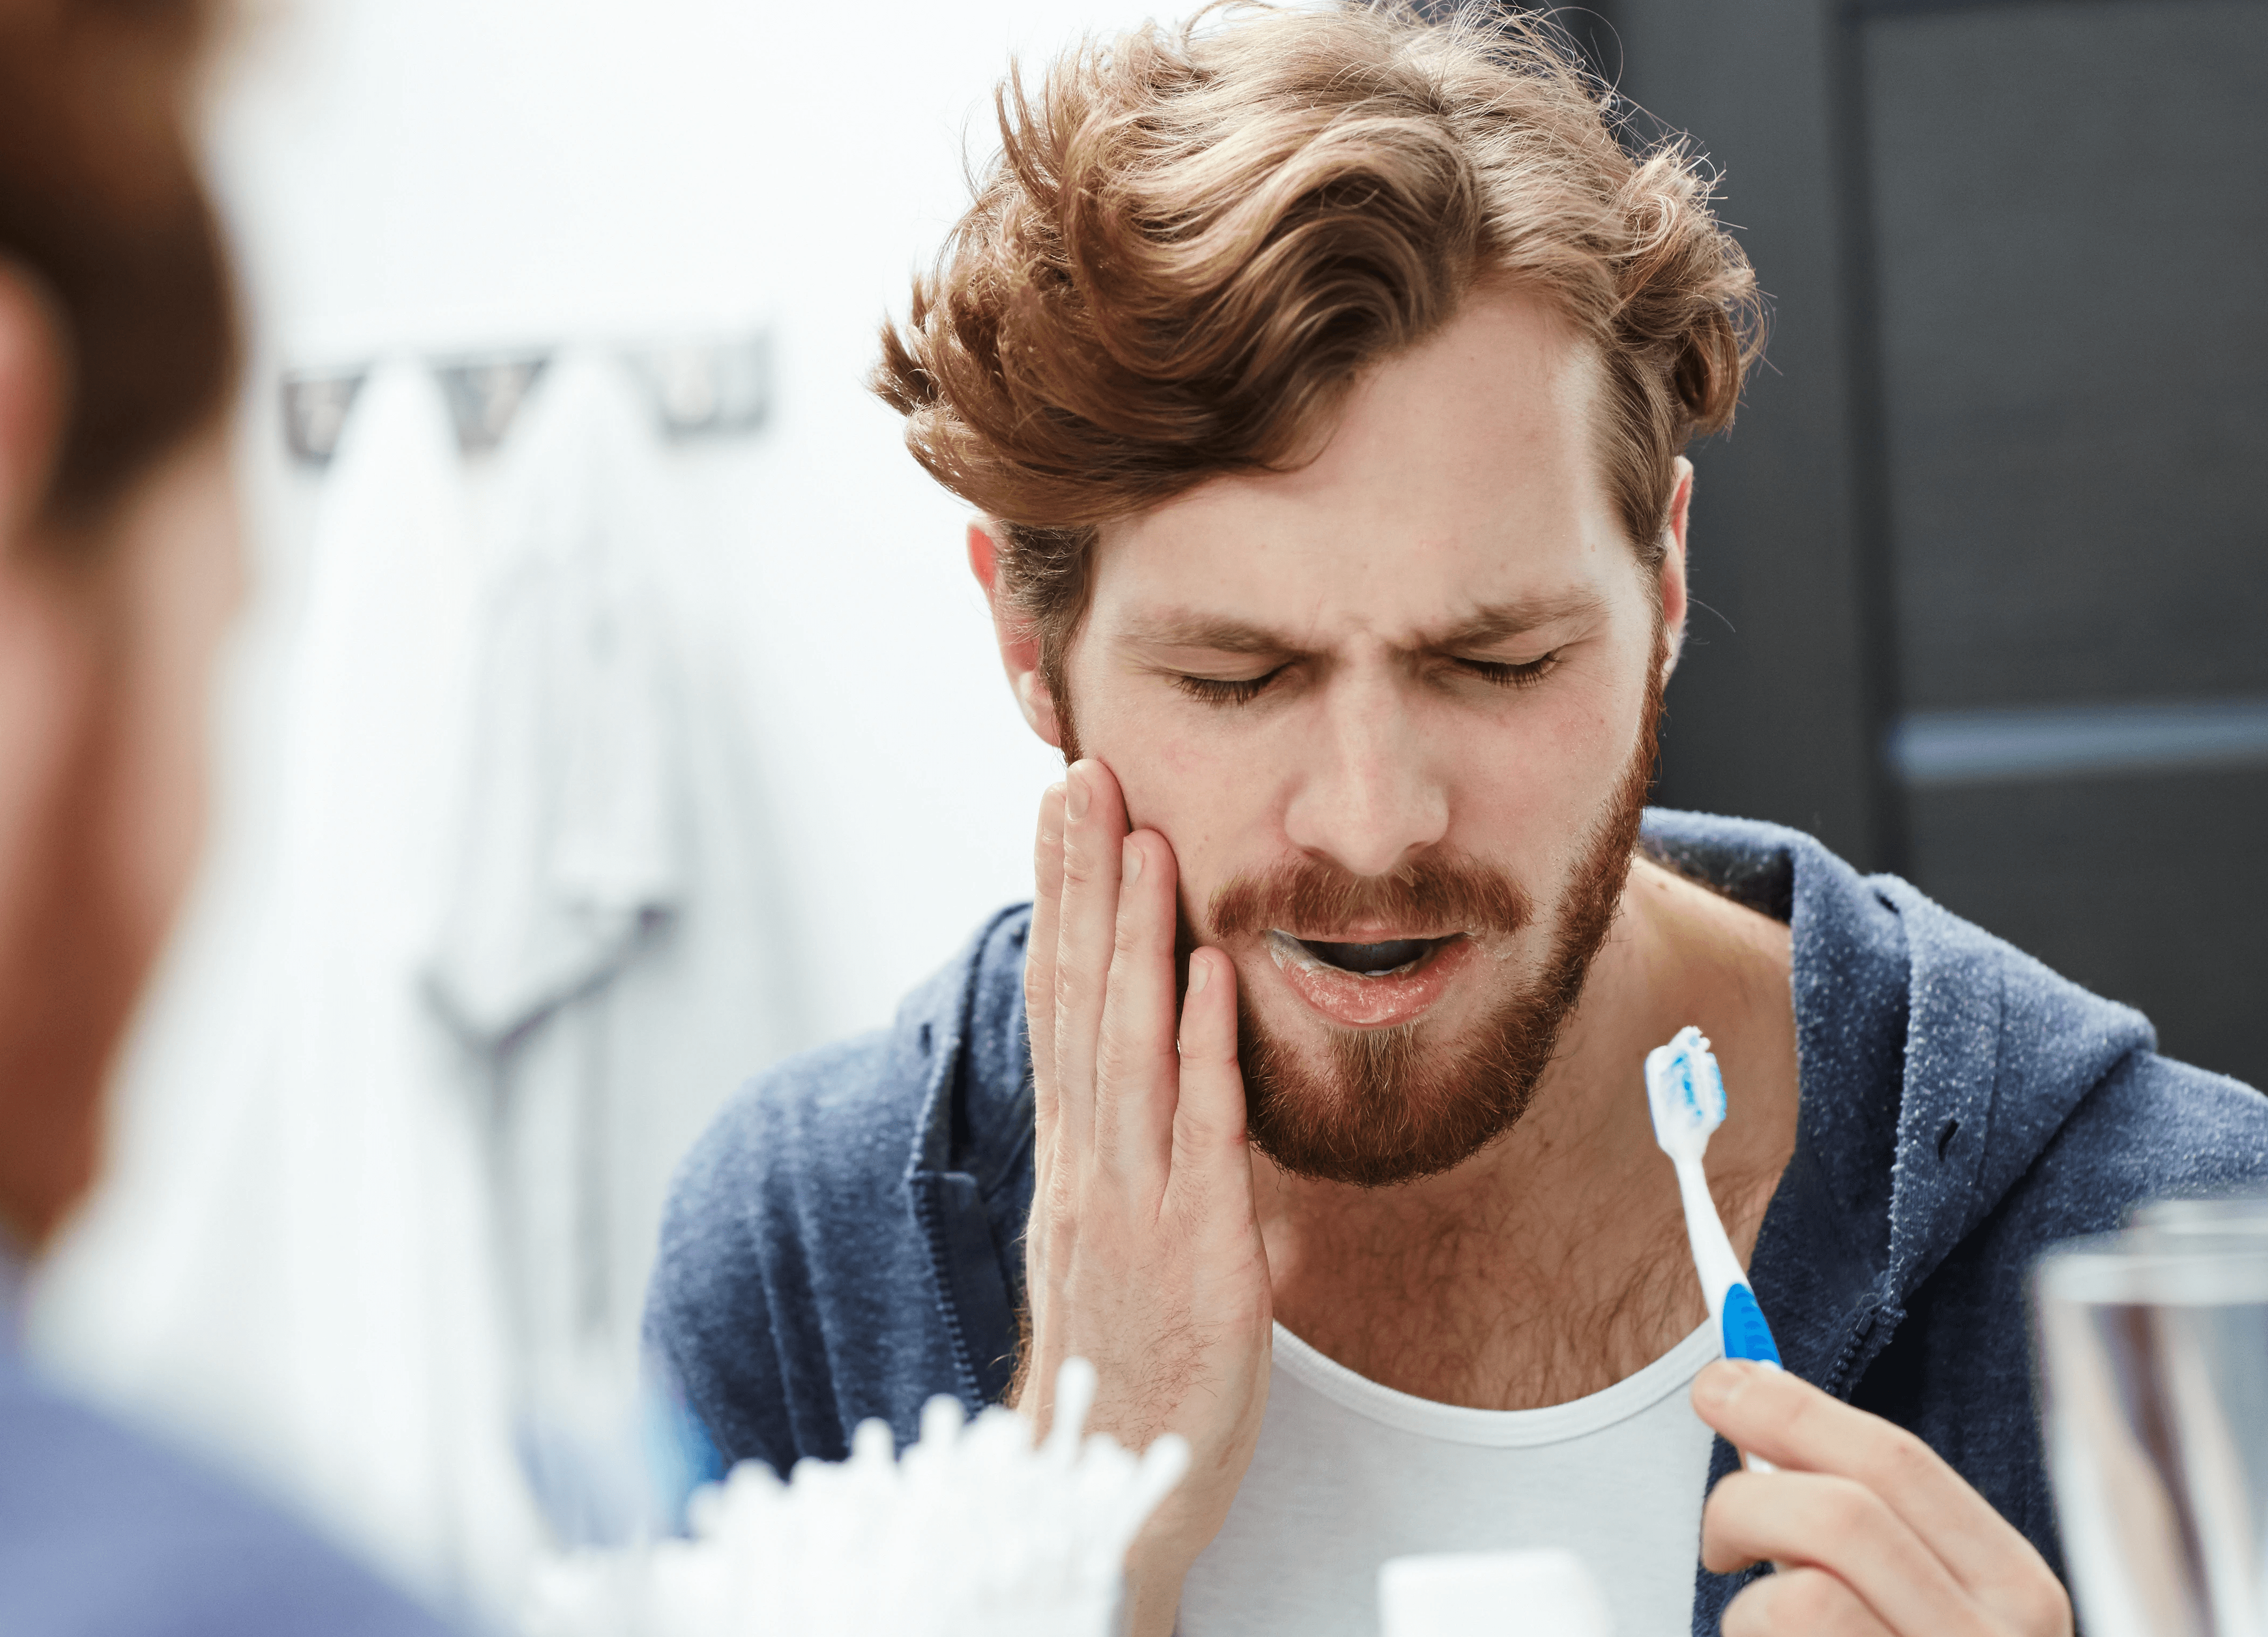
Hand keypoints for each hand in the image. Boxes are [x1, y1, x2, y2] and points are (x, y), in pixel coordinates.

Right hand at [1017, 759, 1272, 1636]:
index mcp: (1073, 1163)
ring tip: (1141, 834)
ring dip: (1135, 932)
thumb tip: (1163, 1087)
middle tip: (1084, 775)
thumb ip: (1133, 1161)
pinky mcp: (1197, 1248)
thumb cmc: (1124, 1372)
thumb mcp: (1114, 1248)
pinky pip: (1201, 1129)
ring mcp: (1135, 1203)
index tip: (1058, 812)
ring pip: (1127, 1042)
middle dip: (1081, 880)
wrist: (1105, 1492)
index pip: (1058, 1004)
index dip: (1058, 903)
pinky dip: (1203, 1045)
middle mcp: (1090, 1167)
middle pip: (1078, 999)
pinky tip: (1210, 969)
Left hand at [1695, 1361, 2071, 1636]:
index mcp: (2016, 1594)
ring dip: (1747, 1609)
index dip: (1794, 1407)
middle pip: (1841, 1513)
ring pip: (1800, 1596)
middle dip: (1746, 1499)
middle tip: (1718, 1536)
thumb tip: (1751, 1396)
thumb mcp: (1916, 1602)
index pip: (1898, 1463)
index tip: (1721, 1379)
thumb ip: (1860, 1521)